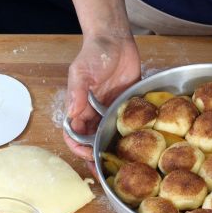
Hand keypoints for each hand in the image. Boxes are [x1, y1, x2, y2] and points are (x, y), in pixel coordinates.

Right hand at [63, 34, 140, 176]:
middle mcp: (94, 112)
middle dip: (95, 157)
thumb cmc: (94, 53)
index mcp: (79, 107)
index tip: (88, 156)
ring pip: (108, 136)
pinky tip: (138, 148)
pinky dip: (130, 136)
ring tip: (122, 168)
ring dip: (112, 150)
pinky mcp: (127, 106)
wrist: (115, 39)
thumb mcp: (81, 71)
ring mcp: (110, 110)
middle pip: (92, 141)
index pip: (75, 134)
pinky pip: (127, 124)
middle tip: (105, 173)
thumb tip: (72, 113)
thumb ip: (77, 92)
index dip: (78, 148)